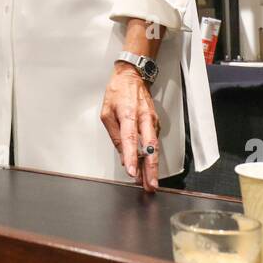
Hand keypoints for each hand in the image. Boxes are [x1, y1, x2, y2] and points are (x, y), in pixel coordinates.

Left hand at [100, 63, 160, 191]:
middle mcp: (143, 118)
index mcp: (128, 114)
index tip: (132, 171)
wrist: (133, 76)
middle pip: (149, 147)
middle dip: (151, 168)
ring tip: (150, 183)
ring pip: (154, 147)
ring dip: (153, 166)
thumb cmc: (118, 92)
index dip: (131, 156)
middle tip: (150, 185)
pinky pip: (154, 143)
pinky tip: (149, 168)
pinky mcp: (155, 123)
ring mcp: (152, 121)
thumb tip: (121, 154)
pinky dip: (152, 157)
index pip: (130, 139)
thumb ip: (114, 134)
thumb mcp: (106, 112)